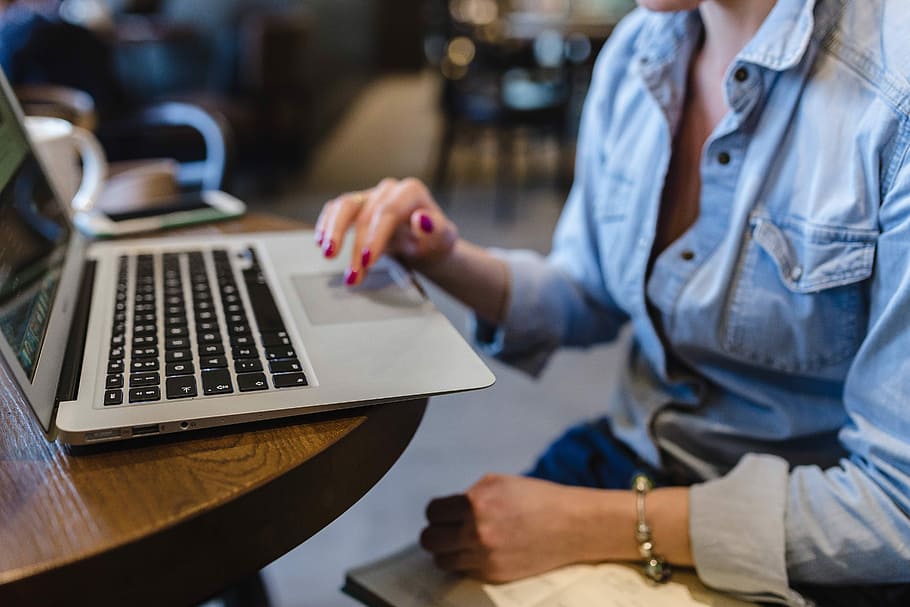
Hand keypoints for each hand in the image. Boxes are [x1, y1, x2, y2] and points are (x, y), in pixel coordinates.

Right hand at [314, 177, 457, 284]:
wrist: (427, 243)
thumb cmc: (435, 240)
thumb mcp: (444, 238)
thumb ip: (436, 229)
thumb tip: (422, 220)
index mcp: (411, 192)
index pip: (388, 212)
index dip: (376, 236)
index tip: (369, 260)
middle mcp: (388, 190)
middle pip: (365, 214)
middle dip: (357, 247)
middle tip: (354, 274)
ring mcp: (371, 196)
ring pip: (345, 206)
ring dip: (334, 232)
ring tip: (328, 254)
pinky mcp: (357, 206)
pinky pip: (336, 210)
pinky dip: (327, 225)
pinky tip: (321, 242)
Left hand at [420, 474, 614, 582]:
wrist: (570, 524)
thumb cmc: (537, 499)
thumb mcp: (497, 483)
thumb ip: (469, 495)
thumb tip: (446, 510)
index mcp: (476, 503)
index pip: (433, 512)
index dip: (436, 512)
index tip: (442, 513)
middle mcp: (477, 531)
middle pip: (430, 540)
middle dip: (436, 533)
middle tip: (446, 530)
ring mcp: (484, 556)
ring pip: (442, 560)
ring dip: (448, 551)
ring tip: (461, 543)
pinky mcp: (494, 573)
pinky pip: (464, 570)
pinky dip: (466, 562)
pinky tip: (480, 552)